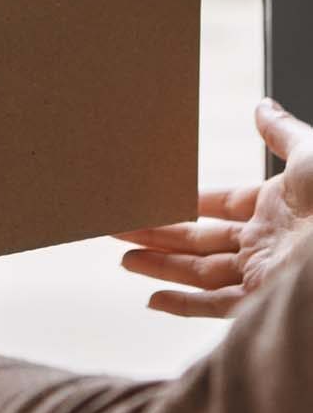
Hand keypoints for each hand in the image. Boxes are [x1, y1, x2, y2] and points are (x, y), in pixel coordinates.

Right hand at [117, 98, 312, 316]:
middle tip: (119, 228)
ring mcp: (266, 273)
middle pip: (202, 240)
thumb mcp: (311, 153)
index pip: (222, 205)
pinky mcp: (266, 301)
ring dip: (161, 267)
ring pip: (202, 272)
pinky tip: (153, 299)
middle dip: (158, 235)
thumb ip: (280, 132)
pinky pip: (217, 306)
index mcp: (278, 206)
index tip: (152, 199)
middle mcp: (268, 242)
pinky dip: (184, 305)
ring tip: (123, 259)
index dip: (187, 202)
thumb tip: (261, 106)